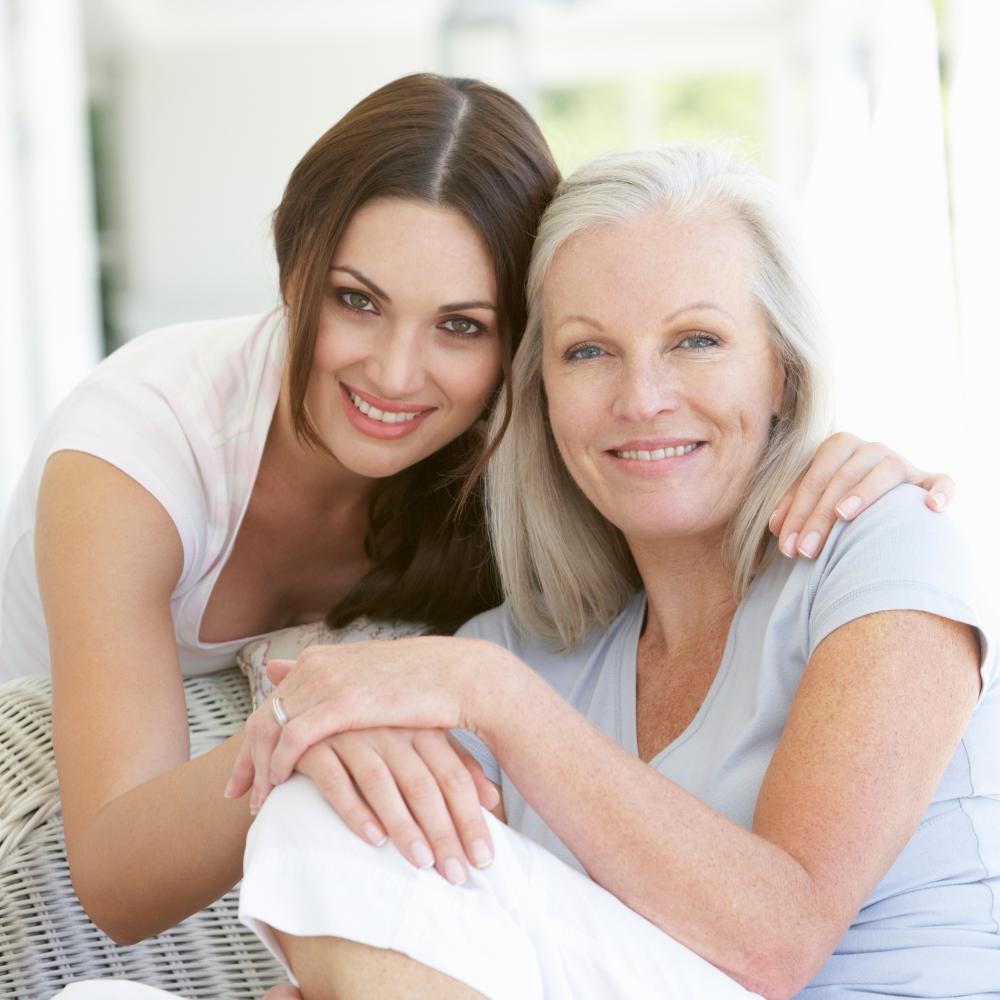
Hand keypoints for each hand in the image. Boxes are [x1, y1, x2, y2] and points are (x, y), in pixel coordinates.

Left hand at [225, 636, 507, 820]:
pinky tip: (280, 787)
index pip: (272, 702)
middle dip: (246, 760)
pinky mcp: (342, 701)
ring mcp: (327, 681)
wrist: (460, 675)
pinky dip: (281, 764)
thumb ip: (337, 684)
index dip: (254, 741)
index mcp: (323, 659)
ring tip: (258, 805)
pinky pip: (294, 738)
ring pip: (272, 729)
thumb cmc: (424, 682)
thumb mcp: (374, 681)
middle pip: (262, 717)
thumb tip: (313, 688)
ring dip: (261, 771)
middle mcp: (317, 666)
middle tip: (234, 795)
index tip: (244, 775)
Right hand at [295, 727, 497, 881]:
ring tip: (422, 863)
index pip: (453, 775)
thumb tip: (493, 800)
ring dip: (404, 827)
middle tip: (457, 874)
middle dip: (443, 832)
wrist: (312, 703)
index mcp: (419, 726)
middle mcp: (388, 728)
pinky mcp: (313, 746)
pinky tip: (373, 840)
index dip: (470, 818)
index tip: (483, 859)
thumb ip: (454, 763)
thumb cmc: (376, 727)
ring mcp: (351, 735)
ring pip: (382, 784)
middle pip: (423, 784)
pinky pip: (334, 780)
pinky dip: (355, 811)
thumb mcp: (419, 736)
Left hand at [769, 432, 954, 558]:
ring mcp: (904, 464)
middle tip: (805, 551)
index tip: (786, 546)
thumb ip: (795, 508)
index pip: (814, 475)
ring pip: (886, 470)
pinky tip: (931, 507)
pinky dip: (941, 491)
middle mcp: (872, 450)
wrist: (885, 506)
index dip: (797, 510)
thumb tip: (775, 528)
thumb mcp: (814, 501)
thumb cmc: (840, 504)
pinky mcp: (931, 481)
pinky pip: (942, 481)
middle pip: (843, 475)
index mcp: (840, 447)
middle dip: (819, 515)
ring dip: (864, 491)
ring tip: (843, 516)